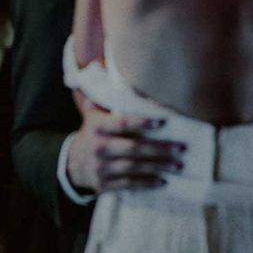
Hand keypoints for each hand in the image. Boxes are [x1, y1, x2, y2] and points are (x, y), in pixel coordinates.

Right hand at [65, 94, 185, 193]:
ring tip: (178, 165)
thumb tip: (105, 68)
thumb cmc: (91, 135)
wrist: (70, 165)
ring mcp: (102, 168)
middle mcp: (99, 148)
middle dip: (161, 148)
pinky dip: (147, 182)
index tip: (163, 122)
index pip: (121, 123)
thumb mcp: (92, 117)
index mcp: (97, 128)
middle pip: (134, 148)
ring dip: (159, 166)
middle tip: (182, 147)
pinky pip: (130, 183)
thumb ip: (103, 100)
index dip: (141, 122)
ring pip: (135, 167)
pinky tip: (163, 180)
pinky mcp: (105, 184)